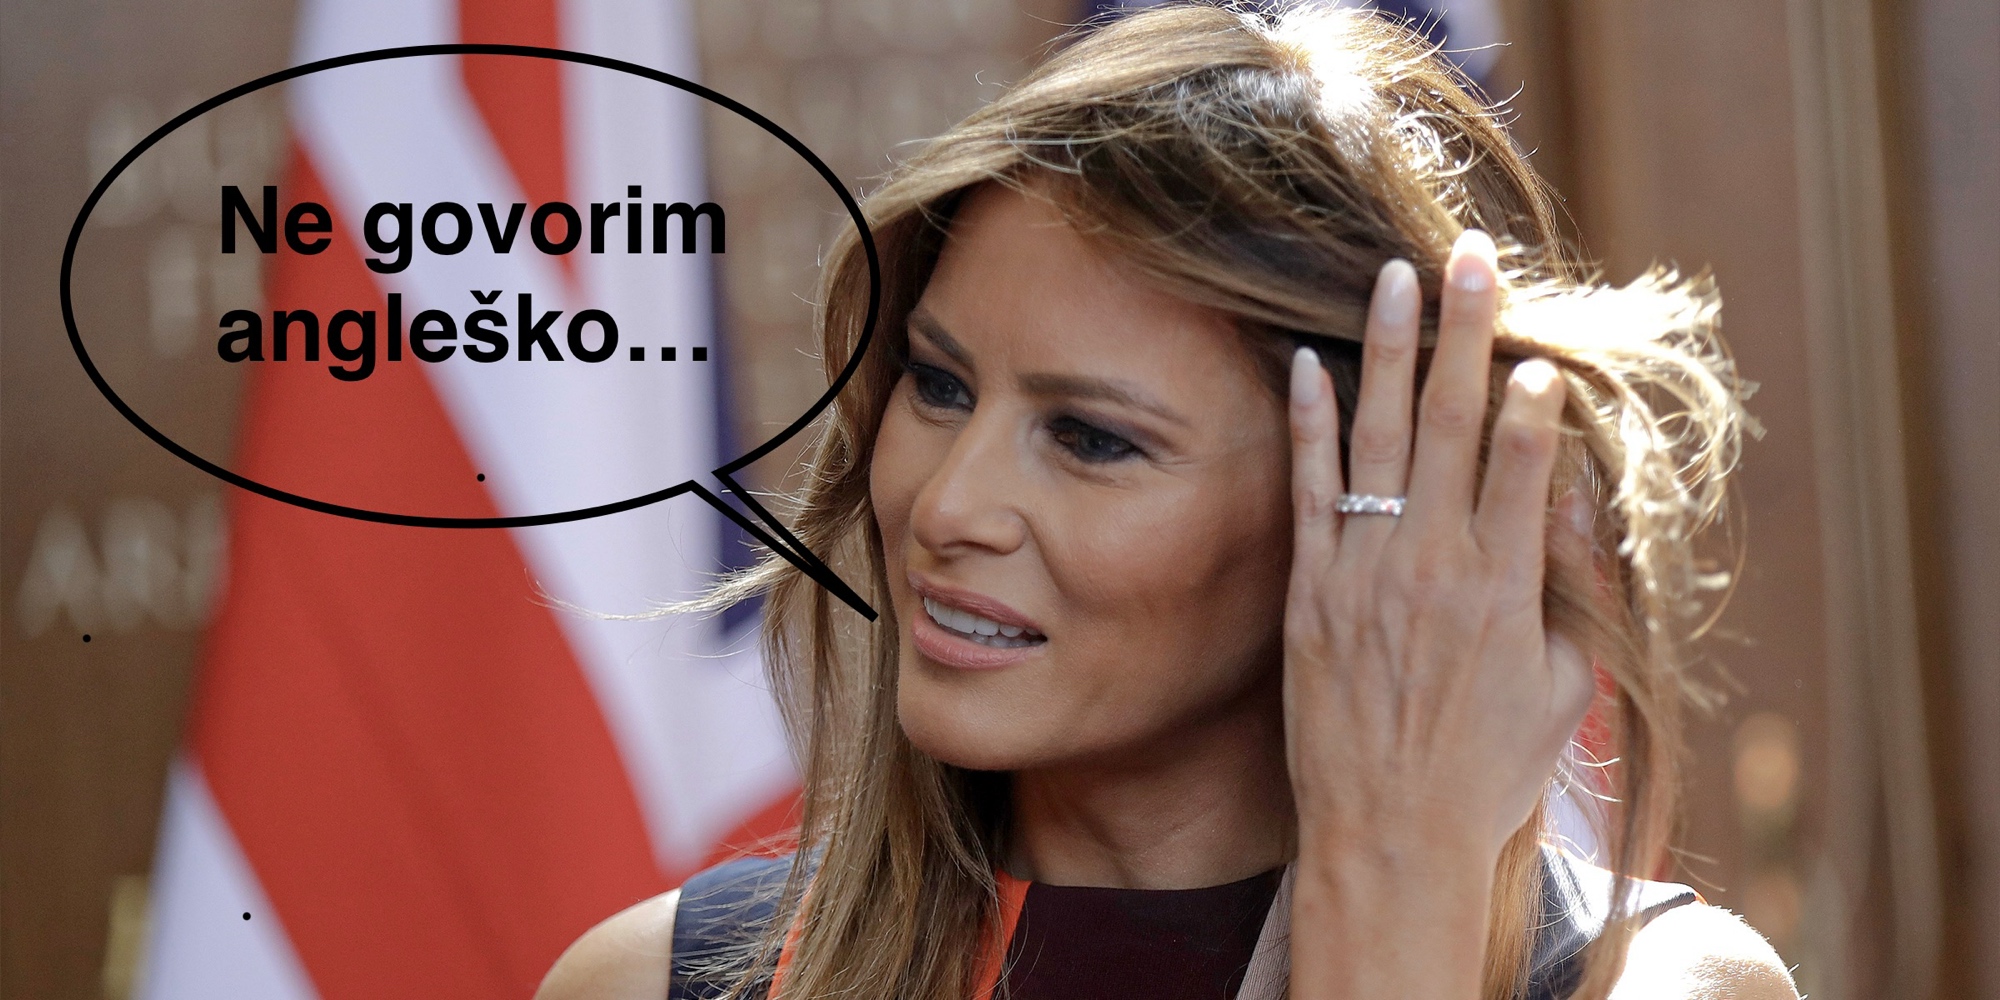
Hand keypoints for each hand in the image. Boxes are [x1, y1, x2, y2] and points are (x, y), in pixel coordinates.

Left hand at [1281, 229, 1595, 868]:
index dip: (1532, 393)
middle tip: (1471, 254)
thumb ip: (1573, 589)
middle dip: (1466, 332)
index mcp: (1507, 587)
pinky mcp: (1311, 591)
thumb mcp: (1563, 689)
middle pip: (1455, 423)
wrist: (1390, 833)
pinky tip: (1306, 361)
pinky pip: (1310, 490)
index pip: (1525, 460)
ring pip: (1381, 437)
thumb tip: (1576, 495)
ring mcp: (1366, 572)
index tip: (1536, 341)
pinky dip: (1310, 424)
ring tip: (1394, 274)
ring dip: (1390, 350)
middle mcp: (1435, 564)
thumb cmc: (1488, 770)